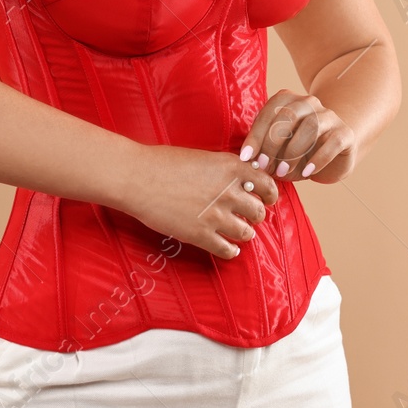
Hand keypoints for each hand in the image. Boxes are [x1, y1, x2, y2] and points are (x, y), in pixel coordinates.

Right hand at [117, 145, 280, 259]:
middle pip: (259, 212)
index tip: (266, 198)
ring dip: (244, 233)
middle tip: (247, 215)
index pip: (267, 184)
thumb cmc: (164, 162)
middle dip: (255, 214)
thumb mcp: (204, 157)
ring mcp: (216, 215)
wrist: (138, 178)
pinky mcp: (201, 235)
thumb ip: (226, 170)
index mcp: (231, 168)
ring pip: (247, 232)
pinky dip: (231, 251)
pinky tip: (228, 248)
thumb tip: (243, 179)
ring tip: (237, 232)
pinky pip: (228, 250)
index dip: (270, 194)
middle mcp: (229, 192)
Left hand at [239, 90, 356, 184]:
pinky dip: (318, 158)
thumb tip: (249, 161)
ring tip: (283, 172)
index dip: (256, 135)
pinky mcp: (345, 133)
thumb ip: (264, 150)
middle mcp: (309, 103)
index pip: (269, 112)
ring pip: (310, 126)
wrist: (334, 153)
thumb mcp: (278, 149)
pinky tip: (307, 172)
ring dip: (293, 152)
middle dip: (273, 143)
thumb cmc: (299, 150)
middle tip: (265, 166)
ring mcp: (329, 116)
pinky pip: (332, 142)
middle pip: (288, 116)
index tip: (247, 156)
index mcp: (288, 100)